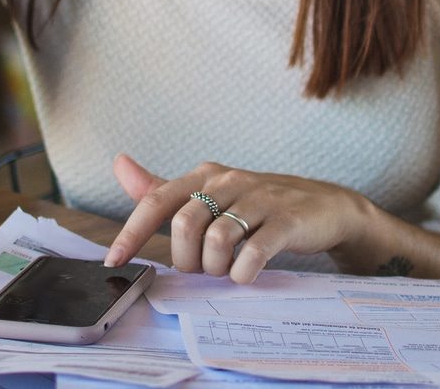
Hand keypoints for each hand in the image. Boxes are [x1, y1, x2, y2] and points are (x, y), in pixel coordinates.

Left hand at [103, 155, 370, 283]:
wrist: (325, 207)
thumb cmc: (259, 205)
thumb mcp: (211, 193)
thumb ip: (164, 188)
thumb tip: (119, 164)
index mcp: (206, 175)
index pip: (157, 200)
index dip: (131, 232)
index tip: (115, 261)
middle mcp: (229, 181)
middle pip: (184, 225)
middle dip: (185, 260)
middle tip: (200, 271)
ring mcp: (260, 199)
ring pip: (217, 240)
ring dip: (214, 269)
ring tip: (226, 272)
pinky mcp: (287, 220)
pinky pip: (254, 253)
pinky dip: (243, 273)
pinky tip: (245, 276)